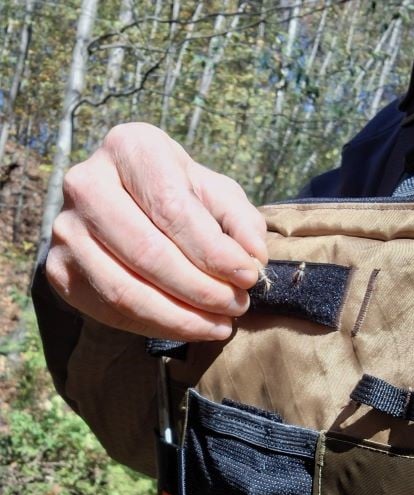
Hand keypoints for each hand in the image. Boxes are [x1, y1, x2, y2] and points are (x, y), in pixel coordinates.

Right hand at [46, 122, 267, 340]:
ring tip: (222, 324)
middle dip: (201, 290)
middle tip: (238, 305)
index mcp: (130, 149)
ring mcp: (66, 229)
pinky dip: (158, 327)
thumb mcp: (217, 195)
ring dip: (182, 317)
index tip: (249, 277)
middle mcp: (86, 183)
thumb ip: (240, 221)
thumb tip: (254, 256)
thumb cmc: (178, 196)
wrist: (124, 205)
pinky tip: (192, 326)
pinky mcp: (60, 271)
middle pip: (148, 253)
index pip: (172, 209)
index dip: (214, 251)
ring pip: (126, 290)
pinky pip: (111, 311)